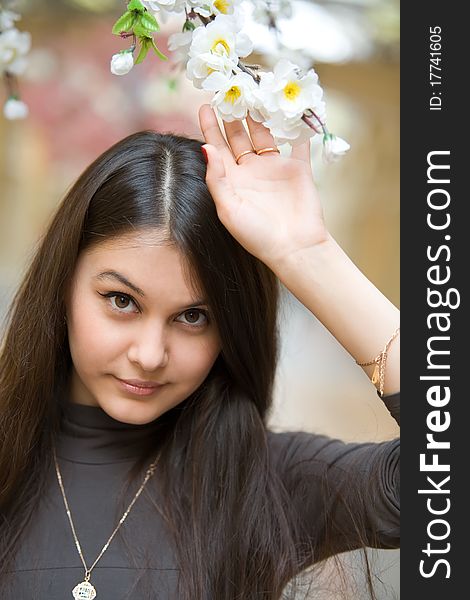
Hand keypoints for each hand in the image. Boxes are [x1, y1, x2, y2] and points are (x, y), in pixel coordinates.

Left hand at [198, 104, 329, 268]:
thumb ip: (217, 178)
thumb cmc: (256, 235)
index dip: (210, 127)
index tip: (204, 104)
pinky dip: (297, 126)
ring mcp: (275, 168)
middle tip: (229, 89)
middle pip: (239, 136)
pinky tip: (293, 108)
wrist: (293, 248)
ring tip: (254, 92)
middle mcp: (252, 171)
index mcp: (232, 180)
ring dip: (260, 114)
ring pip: (265, 134)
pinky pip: (298, 143)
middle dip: (233, 113)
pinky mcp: (298, 169)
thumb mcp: (229, 209)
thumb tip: (205, 147)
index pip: (217, 147)